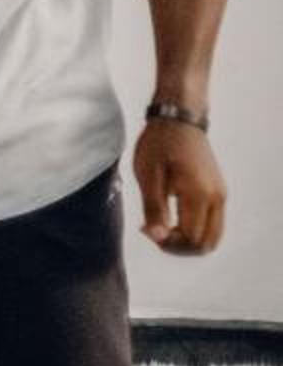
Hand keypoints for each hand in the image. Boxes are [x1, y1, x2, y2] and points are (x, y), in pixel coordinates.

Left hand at [132, 120, 225, 255]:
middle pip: (206, 244)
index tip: (146, 228)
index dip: (168, 243)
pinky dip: (193, 228)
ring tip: (159, 224)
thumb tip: (158, 237)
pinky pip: (211, 223)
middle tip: (152, 230)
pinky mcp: (217, 192)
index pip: (191, 240)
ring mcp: (220, 196)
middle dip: (178, 246)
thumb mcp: (148, 176)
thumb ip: (154, 209)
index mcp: (200, 196)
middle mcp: (217, 199)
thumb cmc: (159, 144)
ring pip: (211, 236)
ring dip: (186, 239)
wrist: (179, 120)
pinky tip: (169, 216)